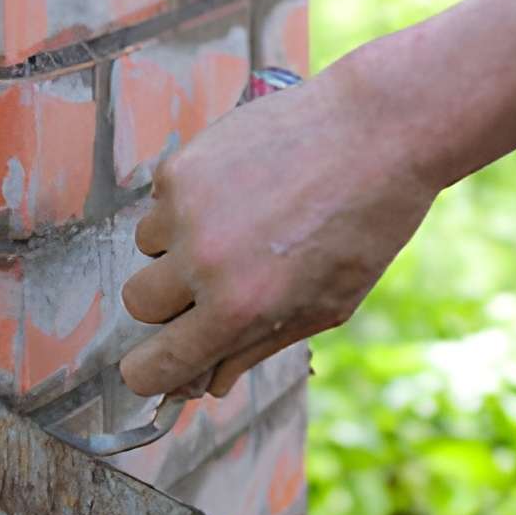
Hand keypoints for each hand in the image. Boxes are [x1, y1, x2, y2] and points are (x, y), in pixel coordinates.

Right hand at [118, 46, 437, 397]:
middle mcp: (203, 262)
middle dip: (166, 305)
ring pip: (147, 249)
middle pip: (138, 305)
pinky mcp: (182, 164)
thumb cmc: (366, 224)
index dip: (148, 373)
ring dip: (178, 247)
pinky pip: (162, 200)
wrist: (377, 131)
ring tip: (239, 224)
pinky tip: (241, 188)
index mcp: (240, 309)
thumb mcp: (327, 305)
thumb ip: (259, 347)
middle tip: (209, 287)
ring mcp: (186, 208)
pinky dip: (189, 203)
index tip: (152, 368)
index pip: (155, 364)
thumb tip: (210, 383)